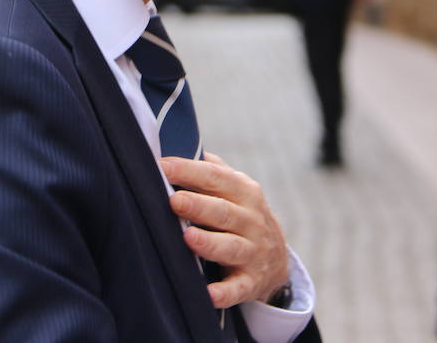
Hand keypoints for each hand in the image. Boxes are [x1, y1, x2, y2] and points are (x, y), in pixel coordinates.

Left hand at [160, 152, 288, 308]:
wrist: (276, 259)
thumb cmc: (240, 214)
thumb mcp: (234, 188)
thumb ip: (210, 168)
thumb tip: (173, 142)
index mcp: (245, 191)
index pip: (215, 177)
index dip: (188, 171)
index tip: (161, 167)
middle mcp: (252, 220)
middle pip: (223, 212)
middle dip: (198, 206)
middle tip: (173, 201)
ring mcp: (253, 252)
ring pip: (231, 247)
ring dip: (209, 244)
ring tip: (187, 238)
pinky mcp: (250, 282)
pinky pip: (237, 289)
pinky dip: (224, 293)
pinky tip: (208, 294)